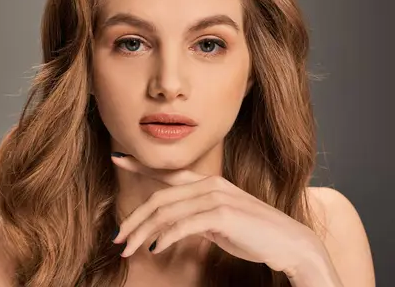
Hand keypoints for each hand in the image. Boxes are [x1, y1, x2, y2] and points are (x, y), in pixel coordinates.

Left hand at [111, 154, 337, 281]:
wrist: (290, 244)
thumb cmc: (254, 235)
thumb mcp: (220, 221)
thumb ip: (197, 216)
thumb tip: (172, 227)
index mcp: (208, 182)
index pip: (168, 174)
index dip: (141, 166)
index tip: (117, 158)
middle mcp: (209, 184)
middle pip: (159, 199)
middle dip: (134, 219)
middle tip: (117, 238)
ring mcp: (215, 197)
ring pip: (166, 214)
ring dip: (143, 233)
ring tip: (128, 250)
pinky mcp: (221, 215)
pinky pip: (182, 226)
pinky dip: (165, 238)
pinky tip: (155, 250)